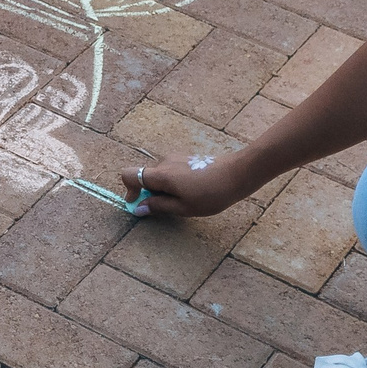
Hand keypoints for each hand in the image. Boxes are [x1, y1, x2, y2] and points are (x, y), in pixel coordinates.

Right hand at [123, 155, 248, 219]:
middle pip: (145, 176)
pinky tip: (193, 192)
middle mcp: (164, 163)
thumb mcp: (183, 207)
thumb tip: (138, 208)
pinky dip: (174, 183)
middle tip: (170, 208)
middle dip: (150, 193)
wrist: (237, 174)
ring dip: (164, 189)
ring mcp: (176, 158)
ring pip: (159, 175)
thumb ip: (158, 206)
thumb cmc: (211, 194)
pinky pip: (171, 172)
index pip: (129, 174)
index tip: (138, 203)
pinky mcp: (186, 159)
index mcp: (161, 175)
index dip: (129, 190)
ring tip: (186, 201)